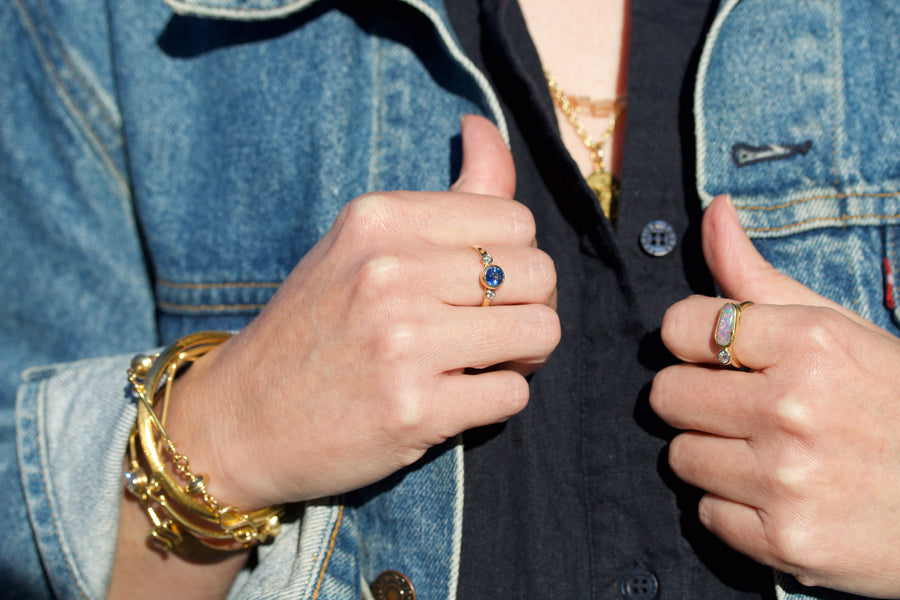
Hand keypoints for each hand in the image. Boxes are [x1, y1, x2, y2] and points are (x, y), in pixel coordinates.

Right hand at [167, 115, 559, 509]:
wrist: (244, 418)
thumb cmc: (315, 325)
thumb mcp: (364, 243)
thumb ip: (445, 195)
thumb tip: (481, 125)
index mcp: (380, 219)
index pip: (516, 218)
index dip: (516, 256)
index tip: (486, 287)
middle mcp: (391, 272)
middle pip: (539, 273)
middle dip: (531, 305)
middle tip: (493, 329)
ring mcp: (403, 343)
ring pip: (542, 332)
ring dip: (523, 355)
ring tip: (483, 363)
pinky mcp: (415, 409)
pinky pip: (514, 394)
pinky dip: (497, 399)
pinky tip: (457, 398)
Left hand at [651, 195, 899, 596]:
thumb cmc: (893, 405)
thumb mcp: (840, 330)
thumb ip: (761, 277)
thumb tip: (714, 211)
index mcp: (810, 343)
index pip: (681, 325)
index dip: (694, 341)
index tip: (720, 355)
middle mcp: (793, 408)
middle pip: (666, 393)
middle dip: (697, 399)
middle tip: (744, 409)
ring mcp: (787, 479)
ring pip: (680, 457)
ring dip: (713, 456)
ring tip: (768, 456)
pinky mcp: (784, 542)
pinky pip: (705, 514)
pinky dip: (733, 508)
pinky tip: (780, 498)